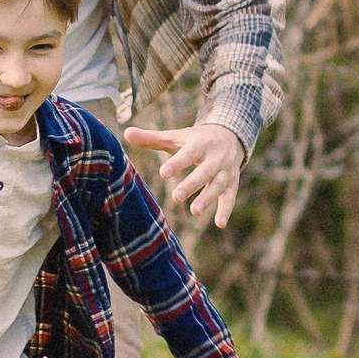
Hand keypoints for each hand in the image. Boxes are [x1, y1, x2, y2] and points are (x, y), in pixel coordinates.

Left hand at [126, 119, 245, 228]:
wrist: (230, 135)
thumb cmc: (194, 139)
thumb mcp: (175, 137)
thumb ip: (151, 138)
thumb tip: (126, 133)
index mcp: (199, 143)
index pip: (188, 153)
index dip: (177, 163)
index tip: (163, 173)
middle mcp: (214, 157)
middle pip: (204, 171)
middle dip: (192, 184)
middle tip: (176, 197)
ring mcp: (225, 170)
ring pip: (218, 184)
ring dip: (208, 198)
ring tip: (194, 211)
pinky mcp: (232, 182)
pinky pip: (230, 196)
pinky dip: (226, 209)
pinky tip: (220, 224)